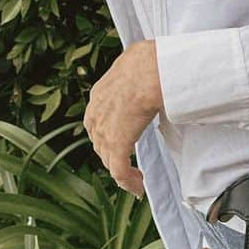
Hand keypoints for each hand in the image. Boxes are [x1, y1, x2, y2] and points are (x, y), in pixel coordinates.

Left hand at [83, 40, 163, 196]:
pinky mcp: (117, 144)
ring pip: (109, 159)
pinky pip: (119, 171)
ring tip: (136, 181)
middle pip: (100, 143)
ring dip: (122, 172)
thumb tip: (152, 70)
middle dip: (114, 156)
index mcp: (99, 95)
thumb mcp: (137, 65)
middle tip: (130, 166)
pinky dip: (128, 181)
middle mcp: (97, 114)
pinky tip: (138, 187)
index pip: (97, 122)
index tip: (122, 143)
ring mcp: (105, 130)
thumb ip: (137, 75)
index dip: (108, 135)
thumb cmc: (151, 62)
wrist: (151, 70)